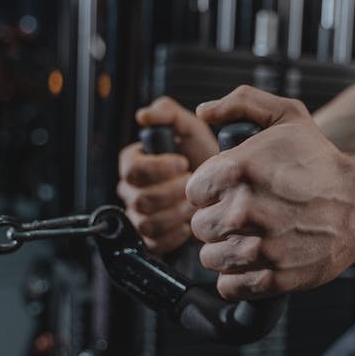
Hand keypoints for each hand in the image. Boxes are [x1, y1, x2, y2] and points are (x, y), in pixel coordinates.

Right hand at [117, 96, 218, 253]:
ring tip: (194, 203)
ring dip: (176, 213)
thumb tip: (144, 115)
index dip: (159, 167)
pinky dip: (176, 234)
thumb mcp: (189, 126)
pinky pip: (155, 243)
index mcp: (133, 162)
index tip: (183, 162)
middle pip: (140, 199)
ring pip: (147, 223)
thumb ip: (167, 112)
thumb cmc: (203, 155)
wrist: (222, 186)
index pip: (131, 169)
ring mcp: (139, 216)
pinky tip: (189, 221)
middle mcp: (131, 191)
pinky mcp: (151, 239)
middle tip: (194, 184)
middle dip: (173, 192)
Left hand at [187, 86, 354, 299]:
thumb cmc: (323, 161)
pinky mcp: (275, 277)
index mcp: (239, 168)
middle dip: (216, 220)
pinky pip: (229, 286)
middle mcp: (245, 209)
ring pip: (209, 258)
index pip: (192, 191)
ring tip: (248, 238)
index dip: (210, 190)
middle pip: (199, 226)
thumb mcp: (287, 115)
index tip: (230, 191)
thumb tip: (203, 113)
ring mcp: (261, 247)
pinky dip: (236, 278)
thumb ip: (241, 102)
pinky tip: (254, 261)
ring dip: (224, 250)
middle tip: (241, 215)